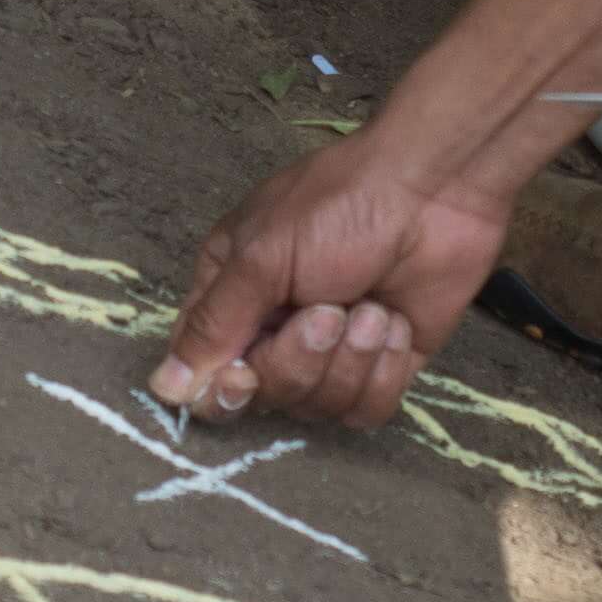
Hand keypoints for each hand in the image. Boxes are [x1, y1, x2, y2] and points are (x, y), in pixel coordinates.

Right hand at [152, 133, 505, 435]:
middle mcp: (275, 328)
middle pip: (265, 397)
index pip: (204, 372)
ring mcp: (331, 351)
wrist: (437, 190)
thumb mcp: (262, 257)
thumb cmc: (341, 206)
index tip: (244, 371)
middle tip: (328, 311)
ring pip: (318, 408)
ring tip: (369, 308)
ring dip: (349, 360)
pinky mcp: (382, 366)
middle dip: (300, 360)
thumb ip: (213, 326)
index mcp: (232, 294)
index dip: (223, 386)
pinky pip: (366, 411)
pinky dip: (382, 372)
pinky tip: (394, 323)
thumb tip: (164, 388)